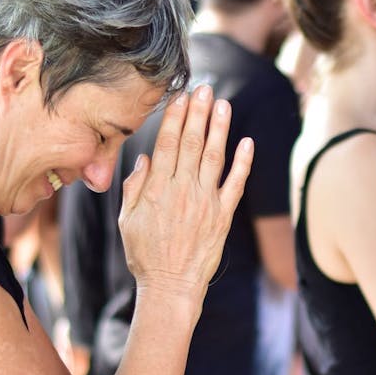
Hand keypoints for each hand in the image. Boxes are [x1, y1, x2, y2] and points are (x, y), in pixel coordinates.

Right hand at [118, 85, 253, 295]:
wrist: (171, 286)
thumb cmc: (145, 254)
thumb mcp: (128, 219)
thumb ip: (136, 186)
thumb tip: (145, 158)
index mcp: (158, 188)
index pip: (167, 143)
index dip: (175, 117)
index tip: (181, 97)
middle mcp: (183, 190)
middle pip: (192, 143)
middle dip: (199, 113)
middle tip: (205, 89)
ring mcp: (206, 202)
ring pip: (215, 156)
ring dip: (220, 128)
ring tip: (223, 105)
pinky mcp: (223, 216)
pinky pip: (235, 184)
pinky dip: (243, 162)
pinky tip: (247, 142)